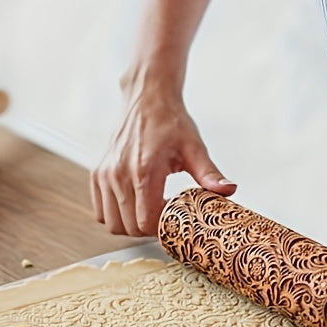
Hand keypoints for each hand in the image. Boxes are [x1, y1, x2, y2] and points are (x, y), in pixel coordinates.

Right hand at [91, 90, 234, 235]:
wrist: (147, 97)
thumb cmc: (170, 121)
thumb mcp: (194, 148)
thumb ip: (209, 174)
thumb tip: (229, 190)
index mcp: (144, 170)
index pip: (146, 221)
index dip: (162, 228)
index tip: (175, 218)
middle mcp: (118, 174)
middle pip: (129, 227)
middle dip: (149, 229)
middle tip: (166, 215)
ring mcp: (105, 175)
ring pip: (111, 224)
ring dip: (131, 225)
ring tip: (150, 209)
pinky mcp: (97, 174)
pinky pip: (100, 212)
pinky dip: (116, 215)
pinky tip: (135, 203)